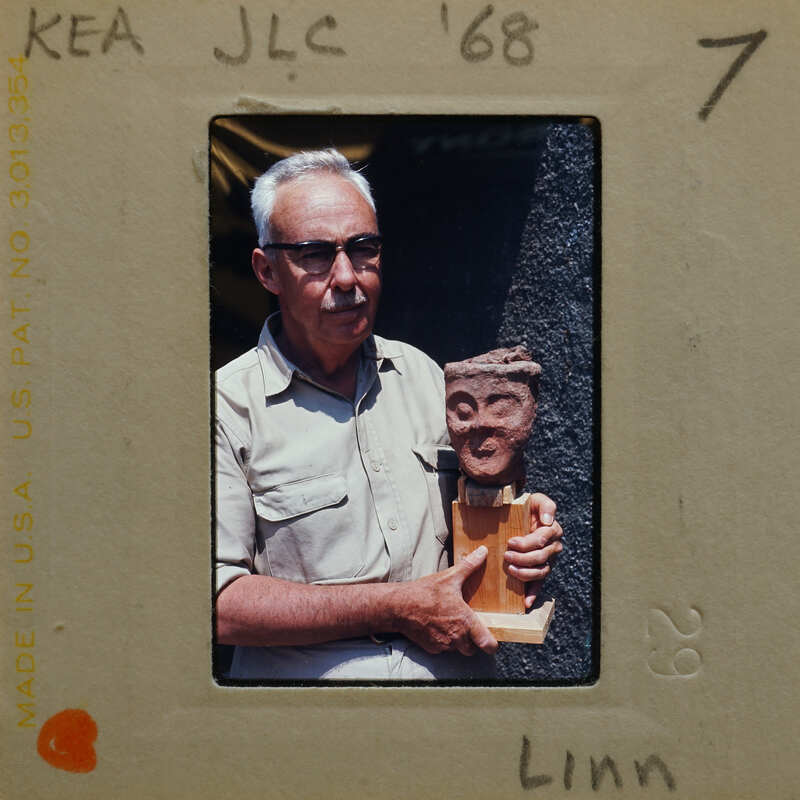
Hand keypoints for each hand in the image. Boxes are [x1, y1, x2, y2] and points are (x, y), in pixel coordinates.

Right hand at [392, 546, 497, 655]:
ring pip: (457, 649)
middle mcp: (456, 637)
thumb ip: (469, 566)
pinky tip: (437, 627)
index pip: (488, 644)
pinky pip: (442, 649)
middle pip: (472, 649)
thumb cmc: (425, 592)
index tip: (490, 640)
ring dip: (456, 641)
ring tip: (450, 624)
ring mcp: (443, 645)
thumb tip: (483, 551)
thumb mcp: (450, 577)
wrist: (400, 606)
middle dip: (472, 641)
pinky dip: (442, 642)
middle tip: (467, 627)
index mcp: (465, 621)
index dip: (491, 644)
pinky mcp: (432, 648)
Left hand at [504, 492, 563, 608]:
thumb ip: (546, 505)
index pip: (541, 540)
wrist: (520, 516)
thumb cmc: (528, 508)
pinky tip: (526, 602)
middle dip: (523, 558)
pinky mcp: (540, 570)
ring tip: (511, 570)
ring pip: (540, 572)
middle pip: (540, 557)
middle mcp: (553, 547)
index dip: (526, 543)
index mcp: (553, 531)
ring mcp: (547, 560)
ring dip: (525, 574)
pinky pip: (539, 584)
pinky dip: (533, 594)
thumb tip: (548, 520)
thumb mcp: (537, 500)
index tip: (511, 541)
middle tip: (506, 555)